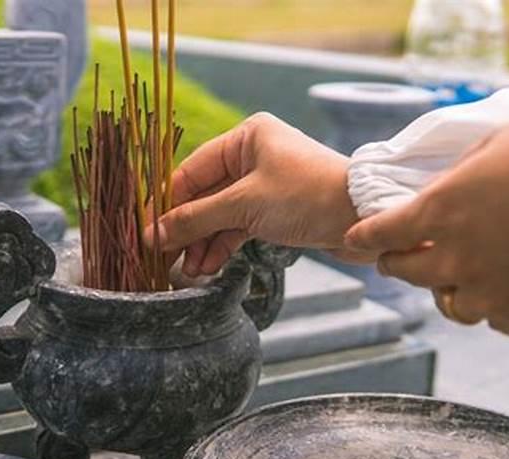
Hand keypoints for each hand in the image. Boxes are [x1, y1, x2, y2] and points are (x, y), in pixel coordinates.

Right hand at [146, 113, 360, 276]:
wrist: (363, 217)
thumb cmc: (307, 196)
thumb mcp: (245, 205)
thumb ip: (197, 219)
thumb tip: (154, 235)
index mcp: (246, 137)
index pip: (191, 171)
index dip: (166, 203)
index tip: (145, 231)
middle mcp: (253, 156)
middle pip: (204, 195)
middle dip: (186, 229)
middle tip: (163, 257)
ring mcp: (264, 184)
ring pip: (220, 214)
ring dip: (203, 242)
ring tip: (187, 271)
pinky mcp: (275, 209)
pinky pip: (239, 226)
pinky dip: (223, 245)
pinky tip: (207, 266)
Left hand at [345, 115, 508, 335]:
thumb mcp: (500, 144)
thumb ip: (459, 175)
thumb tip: (443, 193)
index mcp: (441, 212)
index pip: (381, 233)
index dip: (363, 237)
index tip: (353, 240)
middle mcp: (457, 260)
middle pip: (406, 275)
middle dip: (396, 264)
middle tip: (399, 259)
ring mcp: (493, 295)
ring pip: (452, 306)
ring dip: (449, 289)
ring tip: (463, 275)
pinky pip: (497, 320)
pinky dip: (496, 304)